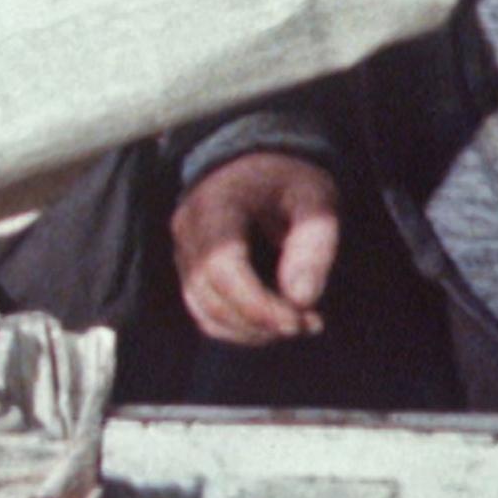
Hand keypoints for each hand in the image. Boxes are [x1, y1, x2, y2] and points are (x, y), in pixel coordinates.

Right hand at [170, 153, 338, 344]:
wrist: (257, 166)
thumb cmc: (289, 181)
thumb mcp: (315, 198)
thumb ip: (314, 243)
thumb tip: (300, 299)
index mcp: (215, 204)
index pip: (220, 265)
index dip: (256, 303)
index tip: (298, 321)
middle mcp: (187, 230)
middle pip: (209, 296)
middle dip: (261, 322)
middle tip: (310, 323)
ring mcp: (183, 253)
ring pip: (205, 313)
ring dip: (252, 332)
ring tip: (297, 323)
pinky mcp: (189, 272)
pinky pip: (205, 314)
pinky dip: (240, 329)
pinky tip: (274, 322)